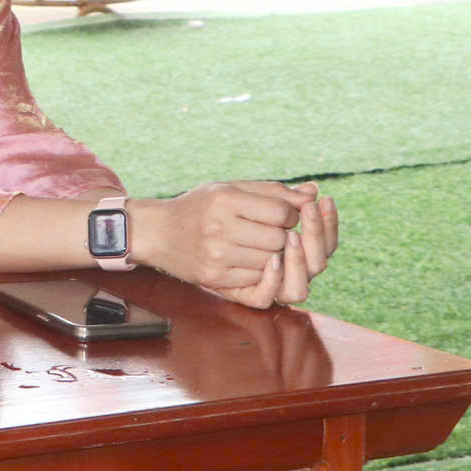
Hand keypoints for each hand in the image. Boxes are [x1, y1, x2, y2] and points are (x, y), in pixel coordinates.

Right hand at [134, 181, 309, 300]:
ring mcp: (215, 255)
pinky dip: (259, 273)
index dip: (290, 215)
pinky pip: (257, 281)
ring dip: (273, 257)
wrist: (157, 232)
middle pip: (280, 240)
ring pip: (272, 262)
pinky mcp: (214, 278)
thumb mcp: (230, 189)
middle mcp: (219, 227)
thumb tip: (314, 194)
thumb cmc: (199, 207)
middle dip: (283, 237)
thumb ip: (273, 191)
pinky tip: (247, 260)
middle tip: (269, 232)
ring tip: (256, 246)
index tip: (279, 215)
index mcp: (225, 199)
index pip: (282, 212)